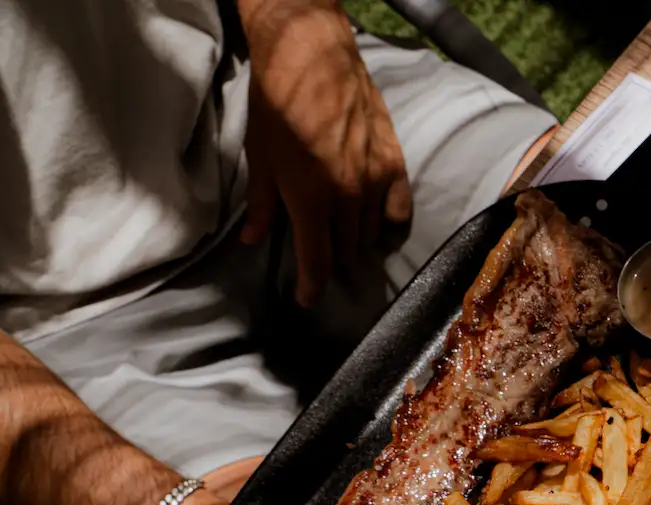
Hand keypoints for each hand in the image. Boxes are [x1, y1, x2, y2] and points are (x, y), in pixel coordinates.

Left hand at [237, 0, 410, 306]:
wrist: (313, 59)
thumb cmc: (278, 104)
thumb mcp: (260, 157)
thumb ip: (263, 205)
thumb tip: (254, 240)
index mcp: (310, 200)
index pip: (317, 261)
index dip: (312, 287)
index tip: (308, 299)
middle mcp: (347, 199)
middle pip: (345, 251)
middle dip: (331, 260)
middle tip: (322, 259)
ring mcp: (375, 183)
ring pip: (370, 234)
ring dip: (356, 242)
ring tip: (346, 240)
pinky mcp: (394, 165)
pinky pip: (397, 211)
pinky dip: (386, 222)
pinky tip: (375, 220)